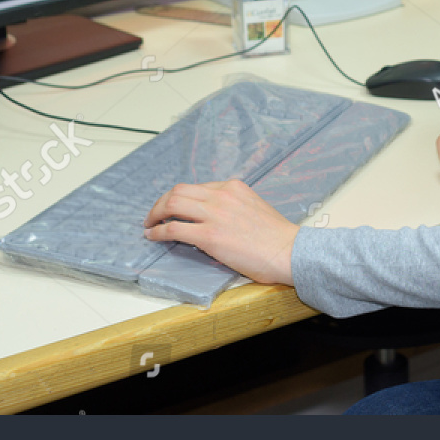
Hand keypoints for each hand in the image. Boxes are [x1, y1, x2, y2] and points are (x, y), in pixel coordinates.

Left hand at [143, 179, 298, 286]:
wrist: (289, 252)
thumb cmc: (276, 237)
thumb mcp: (253, 207)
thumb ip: (232, 206)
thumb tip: (213, 217)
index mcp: (232, 187)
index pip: (196, 187)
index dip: (180, 198)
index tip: (173, 208)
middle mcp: (221, 195)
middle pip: (178, 191)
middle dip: (161, 202)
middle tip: (154, 215)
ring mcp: (214, 214)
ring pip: (172, 204)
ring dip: (155, 214)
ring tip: (150, 225)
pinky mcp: (209, 236)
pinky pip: (174, 228)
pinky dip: (159, 231)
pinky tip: (154, 236)